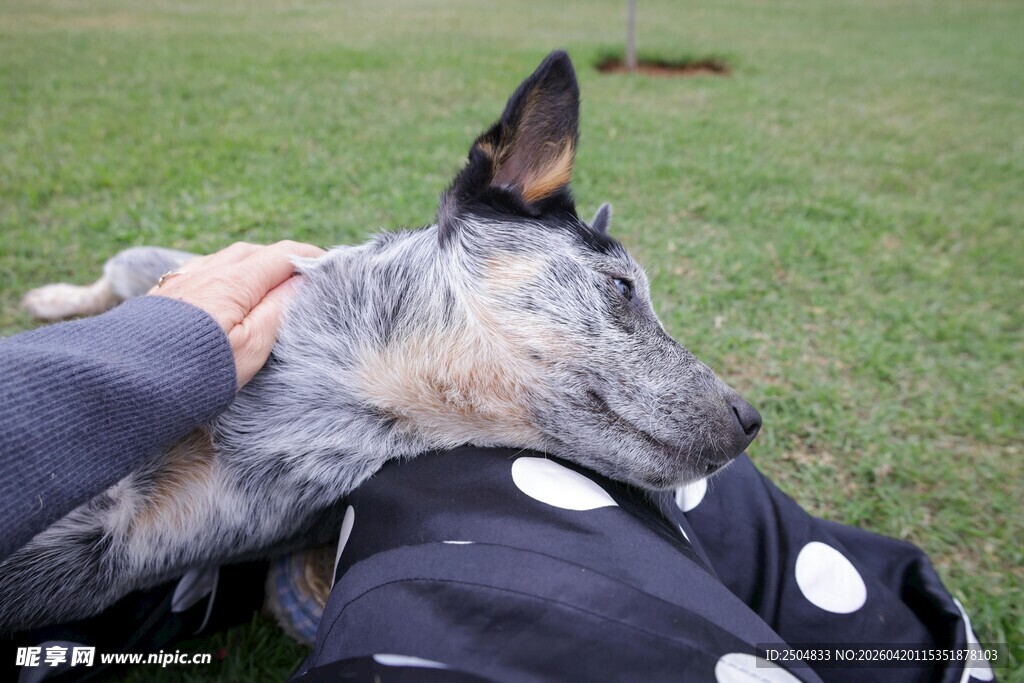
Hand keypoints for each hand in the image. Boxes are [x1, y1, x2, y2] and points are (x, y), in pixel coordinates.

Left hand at [149, 241, 324, 387]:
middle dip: (282, 259)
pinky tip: (225, 293)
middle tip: (303, 277)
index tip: (331, 268)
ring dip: (252, 264)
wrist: (125, 384)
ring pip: (225, 259)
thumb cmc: (195, 371)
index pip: (282, 255)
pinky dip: (225, 274)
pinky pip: (202, 271)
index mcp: (234, 281)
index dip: (310, 258)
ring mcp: (182, 281)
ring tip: (268, 284)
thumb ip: (279, 310)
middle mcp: (206, 271)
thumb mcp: (251, 347)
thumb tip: (302, 282)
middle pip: (254, 251)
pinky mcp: (163, 295)